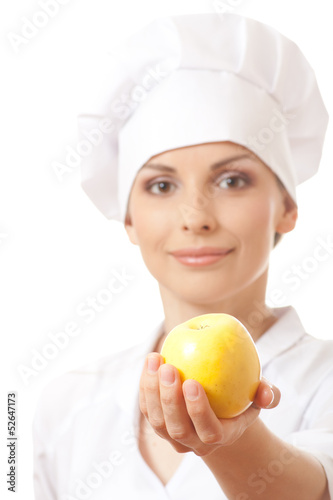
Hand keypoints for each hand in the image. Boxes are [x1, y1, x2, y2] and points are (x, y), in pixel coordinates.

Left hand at [139, 352, 279, 456]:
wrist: (217, 410)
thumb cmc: (240, 397)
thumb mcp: (256, 395)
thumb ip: (268, 394)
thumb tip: (267, 392)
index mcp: (220, 436)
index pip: (208, 430)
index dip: (198, 410)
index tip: (192, 382)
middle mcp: (194, 442)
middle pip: (177, 428)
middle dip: (169, 398)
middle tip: (169, 368)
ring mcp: (173, 437)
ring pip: (157, 421)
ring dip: (152, 390)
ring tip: (155, 359)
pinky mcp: (158, 424)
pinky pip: (147, 408)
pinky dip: (145, 387)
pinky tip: (150, 362)